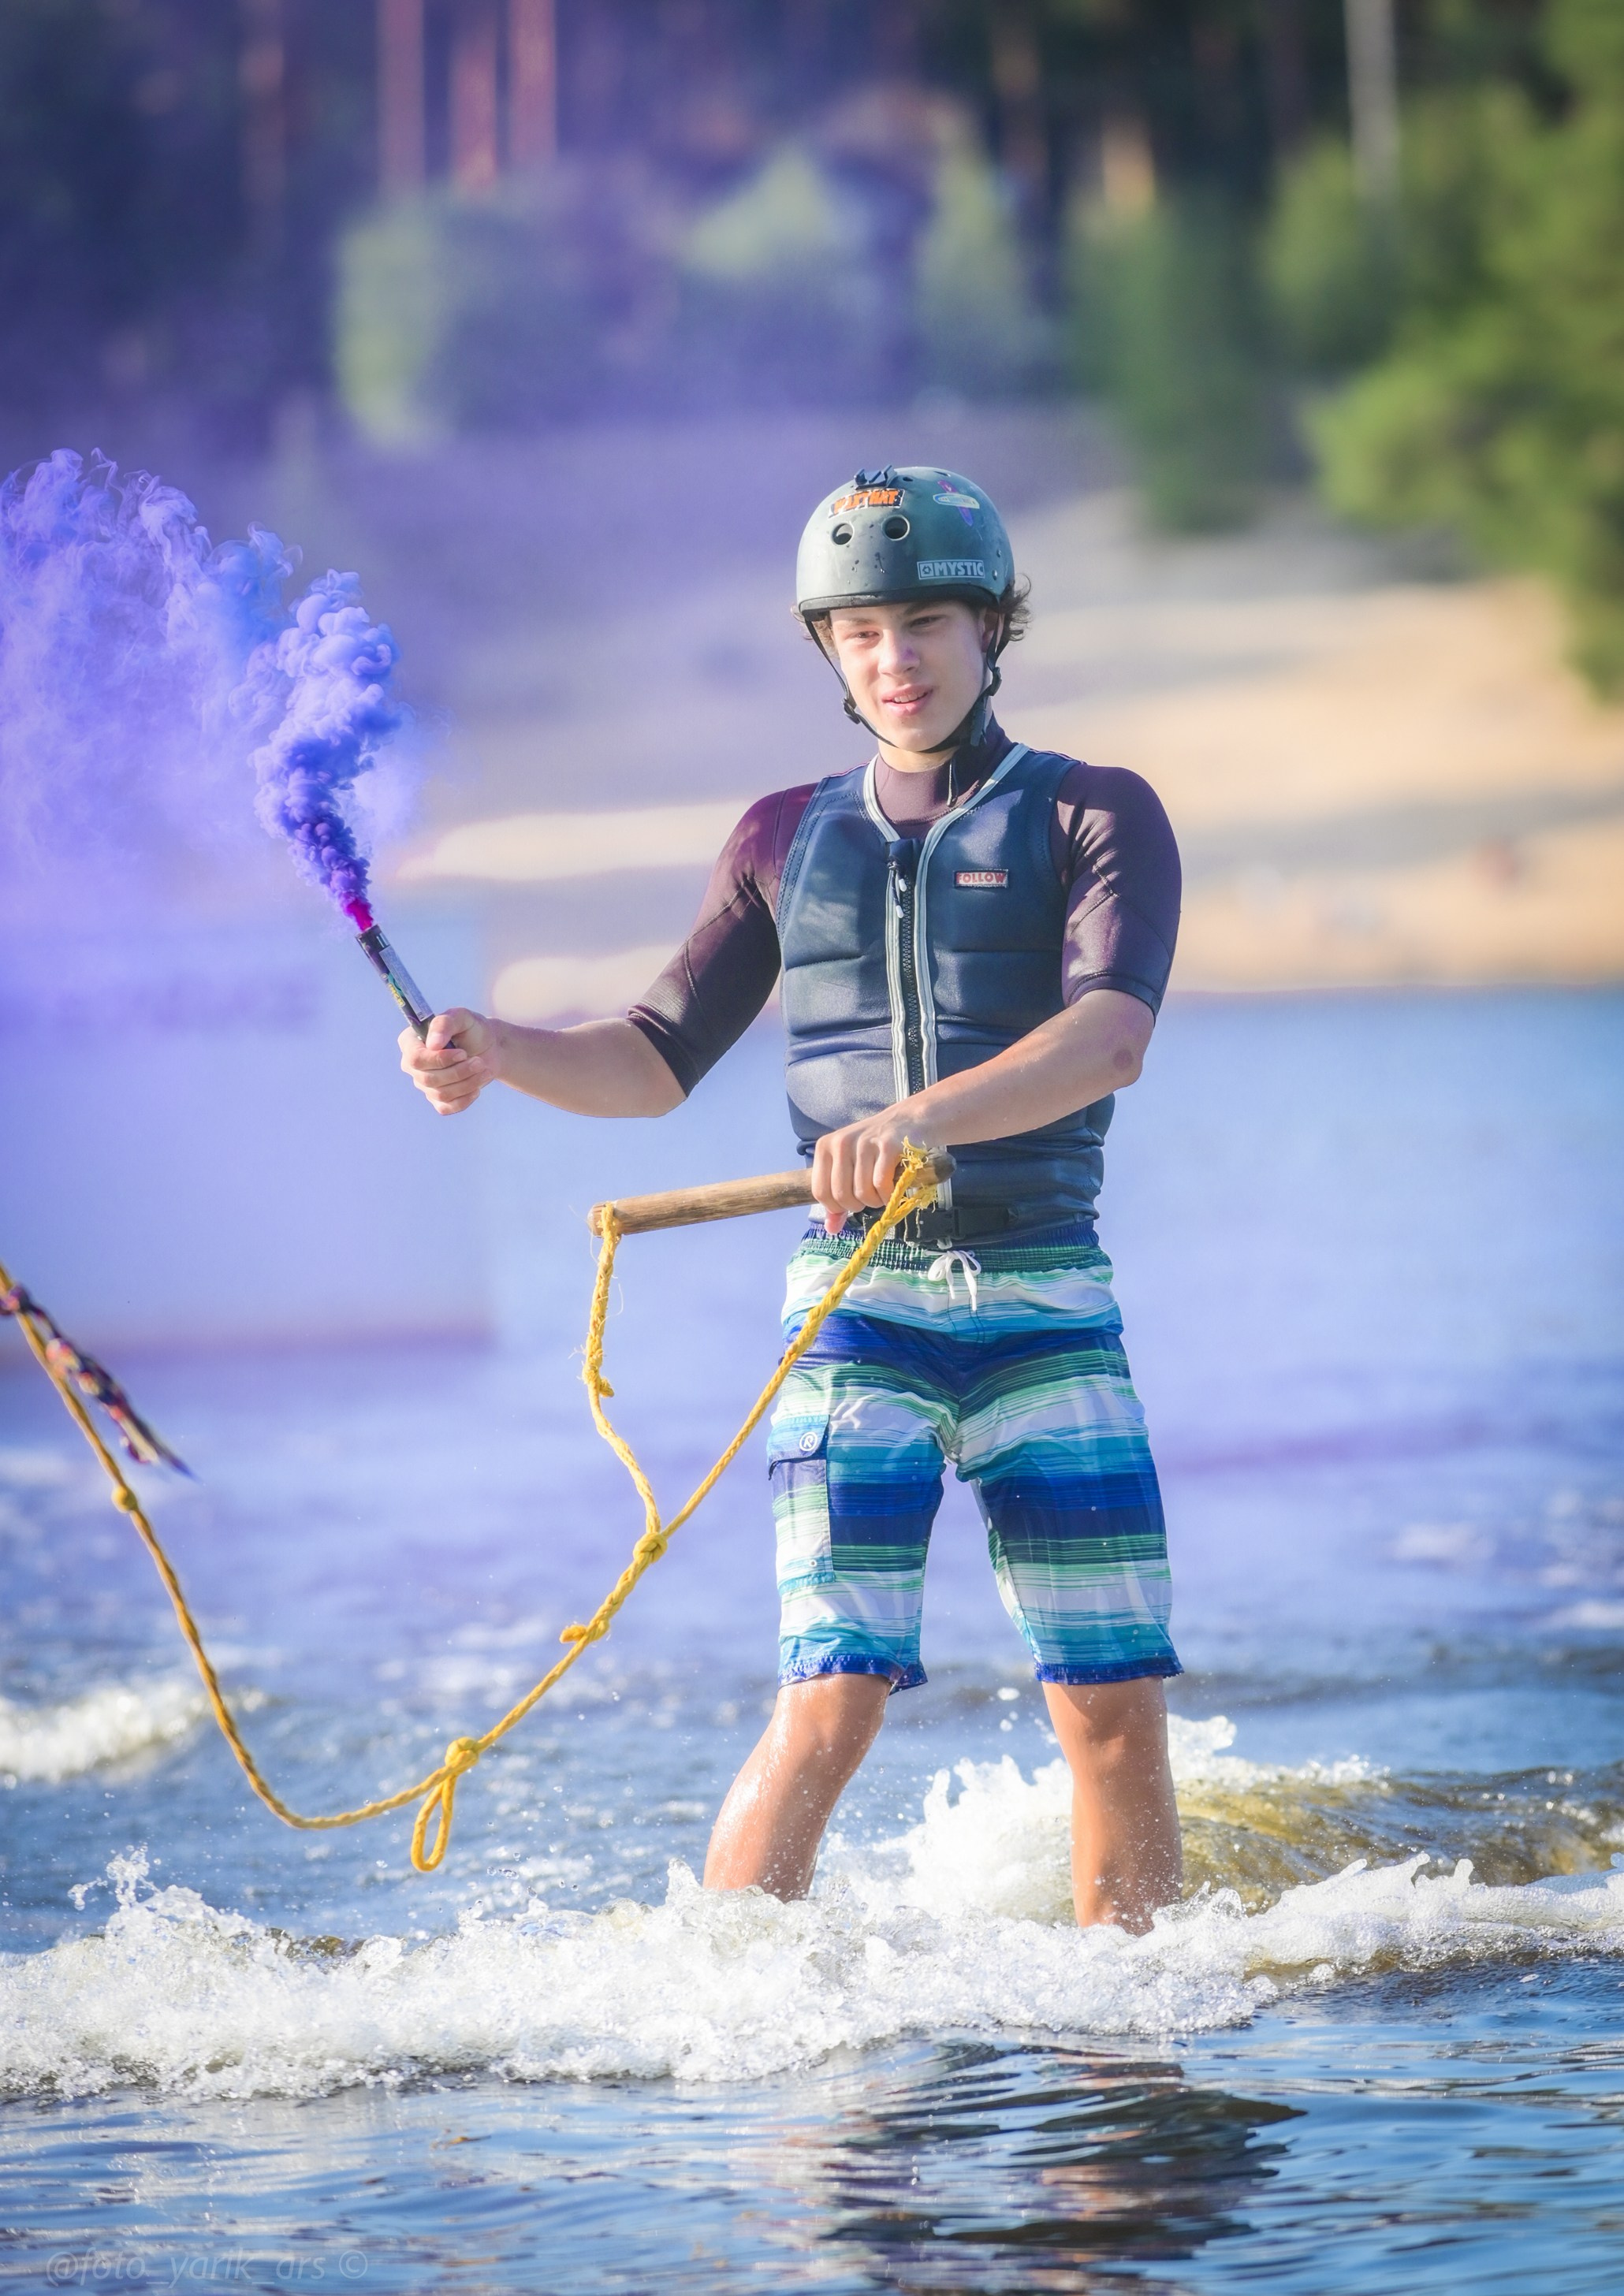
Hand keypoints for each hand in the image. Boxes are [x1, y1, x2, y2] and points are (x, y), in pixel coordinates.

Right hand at [399, 1008, 500, 1114]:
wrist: (488, 1047)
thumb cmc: (471, 1029)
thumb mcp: (462, 1018)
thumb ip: (445, 1023)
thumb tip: (432, 1044)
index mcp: (410, 1042)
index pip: (415, 1059)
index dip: (439, 1060)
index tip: (462, 1053)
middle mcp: (412, 1065)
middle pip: (429, 1079)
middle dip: (459, 1072)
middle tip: (479, 1062)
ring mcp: (423, 1083)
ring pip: (441, 1093)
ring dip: (467, 1083)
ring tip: (483, 1069)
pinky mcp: (437, 1099)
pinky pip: (446, 1108)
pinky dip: (464, 1100)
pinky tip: (476, 1088)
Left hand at [811, 1109, 919, 1235]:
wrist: (909, 1120)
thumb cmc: (876, 1148)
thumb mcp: (850, 1168)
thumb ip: (838, 1199)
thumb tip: (831, 1229)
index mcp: (825, 1147)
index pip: (820, 1191)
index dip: (836, 1207)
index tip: (851, 1202)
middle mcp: (841, 1143)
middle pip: (841, 1195)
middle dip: (858, 1205)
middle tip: (870, 1197)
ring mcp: (864, 1143)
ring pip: (862, 1192)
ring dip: (875, 1201)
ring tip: (883, 1192)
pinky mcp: (888, 1146)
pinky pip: (881, 1184)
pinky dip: (888, 1195)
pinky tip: (893, 1188)